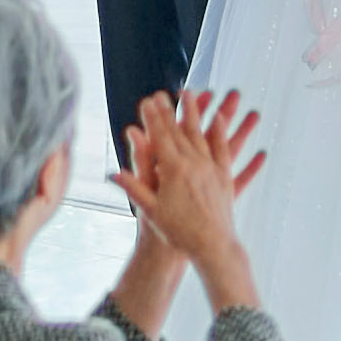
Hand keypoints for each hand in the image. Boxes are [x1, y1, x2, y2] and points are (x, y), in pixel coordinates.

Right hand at [121, 87, 264, 271]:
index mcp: (173, 170)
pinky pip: (223, 150)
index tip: (147, 100)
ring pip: (203, 134)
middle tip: (164, 93)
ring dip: (198, 113)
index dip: (152, 117)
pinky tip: (220, 120)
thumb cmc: (179, 232)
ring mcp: (211, 169)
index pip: (160, 137)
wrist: (213, 247)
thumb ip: (135, 187)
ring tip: (195, 94)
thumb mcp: (151, 211)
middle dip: (171, 110)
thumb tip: (115, 172)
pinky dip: (220, 132)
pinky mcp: (225, 178)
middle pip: (180, 130)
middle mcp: (194, 164)